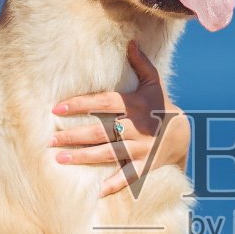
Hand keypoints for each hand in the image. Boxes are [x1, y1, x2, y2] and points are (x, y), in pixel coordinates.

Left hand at [52, 40, 189, 197]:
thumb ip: (141, 64)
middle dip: (74, 135)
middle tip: (51, 139)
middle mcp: (136, 127)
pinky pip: (129, 177)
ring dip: (83, 156)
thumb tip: (130, 42)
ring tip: (60, 158)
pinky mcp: (145, 166)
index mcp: (134, 105)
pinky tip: (96, 192)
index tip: (57, 108)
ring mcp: (140, 148)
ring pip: (108, 153)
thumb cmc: (161, 106)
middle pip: (100, 132)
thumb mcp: (154, 84)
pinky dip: (114, 185)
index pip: (103, 103)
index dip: (80, 104)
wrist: (183, 135)